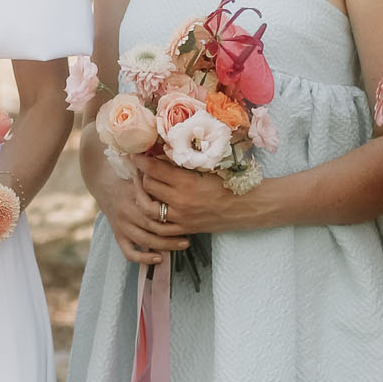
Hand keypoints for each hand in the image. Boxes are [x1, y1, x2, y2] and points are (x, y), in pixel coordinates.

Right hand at [93, 164, 189, 268]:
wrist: (105, 184)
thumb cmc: (130, 179)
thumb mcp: (143, 176)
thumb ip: (158, 183)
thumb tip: (181, 185)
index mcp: (133, 195)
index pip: (154, 209)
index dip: (171, 216)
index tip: (187, 219)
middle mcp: (126, 211)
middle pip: (152, 227)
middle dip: (172, 235)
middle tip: (189, 238)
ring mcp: (121, 225)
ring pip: (144, 240)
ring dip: (164, 246)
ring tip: (182, 245)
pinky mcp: (118, 235)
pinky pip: (129, 252)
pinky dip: (143, 258)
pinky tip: (158, 258)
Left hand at [131, 154, 251, 235]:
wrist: (248, 206)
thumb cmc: (231, 182)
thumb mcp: (207, 167)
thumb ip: (184, 163)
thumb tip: (163, 152)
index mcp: (186, 182)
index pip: (154, 169)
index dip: (141, 160)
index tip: (134, 154)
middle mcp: (180, 202)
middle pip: (148, 187)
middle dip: (141, 176)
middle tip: (141, 169)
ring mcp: (181, 218)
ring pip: (148, 208)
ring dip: (142, 197)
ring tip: (142, 188)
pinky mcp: (185, 229)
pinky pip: (160, 228)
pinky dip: (152, 219)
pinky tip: (152, 208)